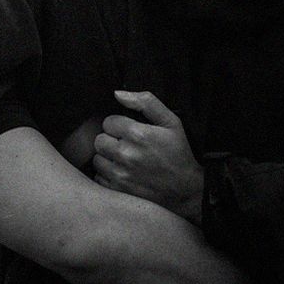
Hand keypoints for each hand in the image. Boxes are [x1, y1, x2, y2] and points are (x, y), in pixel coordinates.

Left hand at [93, 90, 202, 222]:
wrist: (187, 189)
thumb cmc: (179, 153)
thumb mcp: (171, 123)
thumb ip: (146, 103)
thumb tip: (118, 94)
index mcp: (138, 134)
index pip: (108, 122)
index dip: (119, 126)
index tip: (130, 133)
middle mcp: (126, 154)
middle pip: (99, 139)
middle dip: (111, 140)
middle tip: (128, 146)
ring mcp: (120, 173)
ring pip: (97, 158)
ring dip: (108, 158)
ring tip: (126, 160)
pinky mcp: (117, 189)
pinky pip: (99, 176)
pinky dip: (108, 174)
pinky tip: (124, 172)